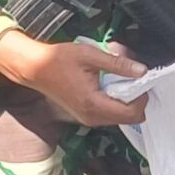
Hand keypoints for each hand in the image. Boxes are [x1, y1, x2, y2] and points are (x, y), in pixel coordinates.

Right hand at [0, 33, 148, 126]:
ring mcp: (88, 119)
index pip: (132, 112)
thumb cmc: (57, 59)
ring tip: (119, 80)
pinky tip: (110, 86)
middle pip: (130, 118)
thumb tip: (142, 70)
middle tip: (132, 79)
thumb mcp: (90, 55)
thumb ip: (118, 63)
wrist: (32, 67)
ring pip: (121, 117)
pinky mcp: (85, 116)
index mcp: (93, 104)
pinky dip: (116, 102)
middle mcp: (92, 117)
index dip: (142, 97)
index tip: (140, 79)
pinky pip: (110, 114)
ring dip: (126, 101)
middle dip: (136, 99)